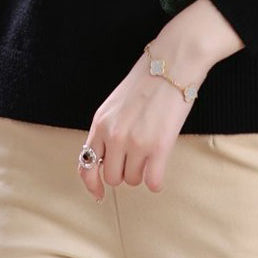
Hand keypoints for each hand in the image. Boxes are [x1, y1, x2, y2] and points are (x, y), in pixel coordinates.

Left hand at [77, 44, 209, 200]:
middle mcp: (113, 136)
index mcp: (100, 123)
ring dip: (143, 172)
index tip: (99, 194)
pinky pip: (153, 182)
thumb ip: (108, 130)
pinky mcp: (159, 147)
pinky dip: (157, 179)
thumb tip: (107, 160)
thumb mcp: (115, 104)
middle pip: (113, 177)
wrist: (172, 63)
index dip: (92, 184)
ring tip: (152, 151)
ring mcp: (135, 142)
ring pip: (134, 180)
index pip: (85, 165)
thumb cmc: (147, 80)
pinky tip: (161, 166)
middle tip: (138, 156)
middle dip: (125, 171)